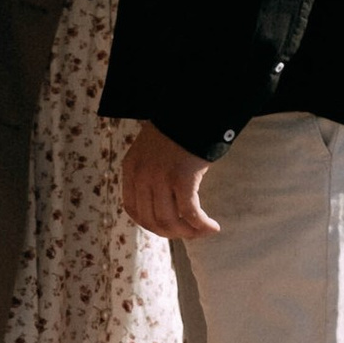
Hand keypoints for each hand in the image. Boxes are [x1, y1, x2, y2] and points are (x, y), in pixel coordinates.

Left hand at [120, 122, 219, 239]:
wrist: (193, 109)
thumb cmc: (179, 130)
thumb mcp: (152, 150)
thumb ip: (150, 172)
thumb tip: (165, 204)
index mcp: (131, 168)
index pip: (133, 210)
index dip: (150, 224)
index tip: (168, 227)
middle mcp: (142, 175)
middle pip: (151, 220)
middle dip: (172, 232)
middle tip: (189, 233)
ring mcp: (160, 177)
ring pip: (169, 221)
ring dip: (187, 232)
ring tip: (202, 231)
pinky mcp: (182, 178)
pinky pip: (190, 213)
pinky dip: (201, 225)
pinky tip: (212, 227)